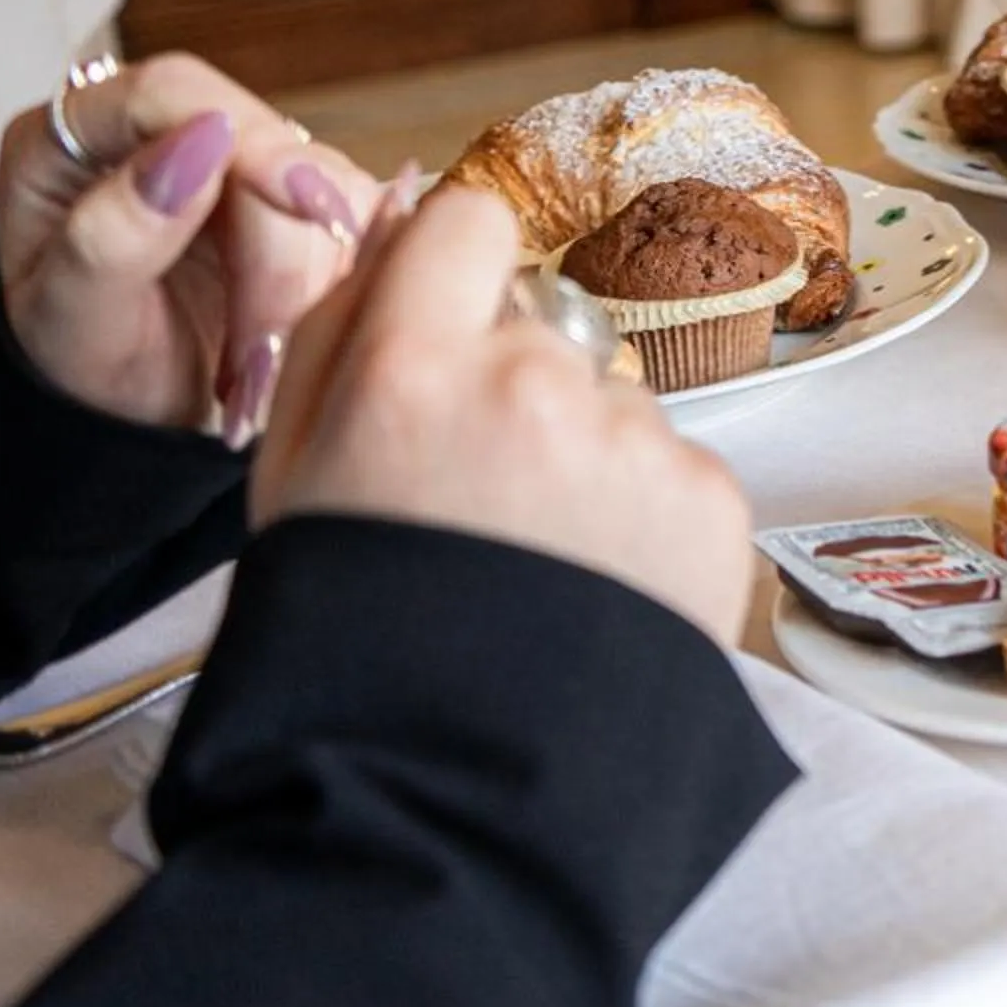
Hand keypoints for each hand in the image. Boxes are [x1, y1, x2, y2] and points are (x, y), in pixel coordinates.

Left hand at [0, 54, 381, 440]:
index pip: (173, 91)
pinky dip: (341, 280)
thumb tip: (201, 143)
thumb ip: (115, 233)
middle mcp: (161, 132)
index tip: (305, 203)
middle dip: (280, 251)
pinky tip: (300, 332)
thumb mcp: (71, 319)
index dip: (249, 138)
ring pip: (325, 183)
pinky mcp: (297, 199)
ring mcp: (237, 162)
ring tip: (262, 358)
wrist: (127, 415)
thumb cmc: (80, 370)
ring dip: (313, 277)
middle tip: (260, 349)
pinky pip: (355, 219)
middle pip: (265, 144)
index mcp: (74, 137)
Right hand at [251, 185, 753, 649]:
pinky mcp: (713, 503)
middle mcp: (535, 387)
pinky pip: (672, 471)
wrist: (457, 798)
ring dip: (581, 459)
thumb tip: (396, 208)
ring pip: (610, 404)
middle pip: (540, 328)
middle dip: (512, 388)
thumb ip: (341, 325)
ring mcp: (636, 445)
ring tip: (542, 570)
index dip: (456, 268)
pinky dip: (641, 520)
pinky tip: (597, 593)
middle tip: (478, 503)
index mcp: (414, 369)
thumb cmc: (356, 640)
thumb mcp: (293, 474)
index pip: (466, 220)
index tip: (448, 326)